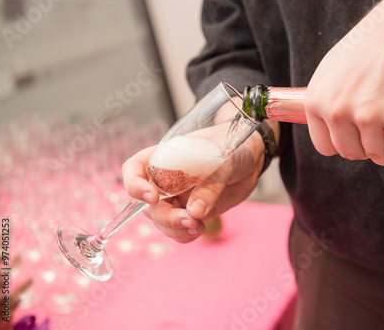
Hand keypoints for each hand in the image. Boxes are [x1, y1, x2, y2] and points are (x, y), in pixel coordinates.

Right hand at [122, 130, 267, 242]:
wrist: (250, 158)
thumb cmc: (232, 146)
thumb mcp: (224, 160)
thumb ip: (210, 185)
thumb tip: (195, 211)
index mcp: (164, 157)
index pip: (134, 170)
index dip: (135, 186)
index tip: (152, 198)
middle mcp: (165, 180)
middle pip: (148, 205)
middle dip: (166, 218)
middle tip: (190, 221)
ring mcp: (176, 198)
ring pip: (162, 222)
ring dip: (176, 230)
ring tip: (199, 227)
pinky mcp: (190, 212)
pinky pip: (178, 230)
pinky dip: (184, 236)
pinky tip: (199, 230)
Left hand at [304, 0, 383, 168]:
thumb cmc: (372, 48)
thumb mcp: (332, 71)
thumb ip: (325, 101)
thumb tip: (327, 127)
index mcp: (317, 101)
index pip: (324, 146)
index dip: (342, 144)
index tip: (355, 139)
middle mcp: (337, 111)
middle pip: (350, 153)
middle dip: (365, 149)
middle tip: (377, 136)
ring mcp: (367, 117)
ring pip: (375, 156)